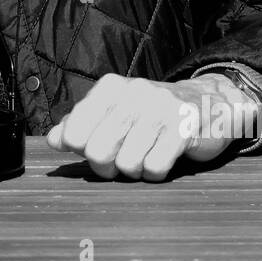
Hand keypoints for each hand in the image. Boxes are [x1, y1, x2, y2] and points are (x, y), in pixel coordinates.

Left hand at [45, 72, 256, 180]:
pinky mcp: (184, 128)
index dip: (81, 150)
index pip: (74, 133)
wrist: (207, 103)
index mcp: (109, 88)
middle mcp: (133, 93)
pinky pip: (155, 168)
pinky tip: (162, 158)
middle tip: (119, 161)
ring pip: (126, 164)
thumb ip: (80, 123)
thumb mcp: (114, 110)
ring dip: (133, 170)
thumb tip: (53, 140)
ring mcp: (160, 109)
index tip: (95, 147)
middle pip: (97, 152)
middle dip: (106, 166)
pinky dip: (155, 173)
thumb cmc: (152, 112)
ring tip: (144, 156)